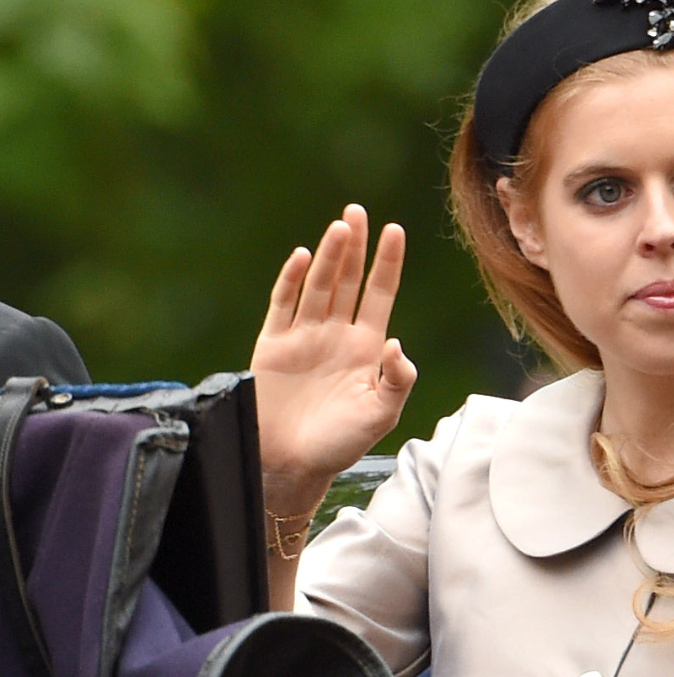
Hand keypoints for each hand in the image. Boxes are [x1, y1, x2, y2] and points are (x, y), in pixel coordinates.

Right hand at [251, 204, 415, 508]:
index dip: (387, 263)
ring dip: (329, 256)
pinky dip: (292, 280)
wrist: (291, 465)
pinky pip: (283, 305)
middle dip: (355, 246)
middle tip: (359, 211)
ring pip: (318, 286)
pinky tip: (303, 257)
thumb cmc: (341, 443)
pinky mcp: (273, 345)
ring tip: (340, 227)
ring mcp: (304, 337)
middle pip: (348, 280)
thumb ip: (398, 380)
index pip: (380, 293)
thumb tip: (398, 344)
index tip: (395, 230)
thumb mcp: (382, 413)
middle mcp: (337, 335)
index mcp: (367, 347)